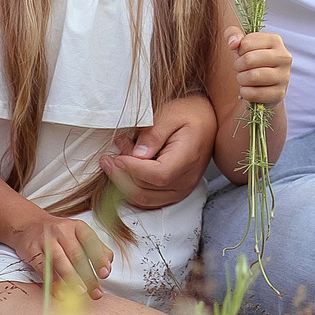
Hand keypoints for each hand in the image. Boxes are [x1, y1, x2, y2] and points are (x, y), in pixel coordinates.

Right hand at [4, 213, 112, 297]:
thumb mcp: (80, 236)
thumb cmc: (61, 235)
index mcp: (78, 227)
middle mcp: (62, 231)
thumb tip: (108, 266)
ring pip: (60, 260)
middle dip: (87, 275)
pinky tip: (60, 292)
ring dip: (71, 278)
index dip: (99, 258)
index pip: (90, 241)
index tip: (105, 273)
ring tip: (81, 292)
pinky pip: (43, 267)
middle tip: (95, 292)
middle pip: (76, 254)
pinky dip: (52, 282)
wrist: (30, 226)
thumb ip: (96, 249)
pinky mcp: (32, 250)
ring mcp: (46, 240)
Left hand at [102, 93, 215, 209]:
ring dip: (123, 183)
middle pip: (147, 190)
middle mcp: (186, 180)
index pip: (158, 175)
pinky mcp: (173, 193)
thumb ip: (154, 133)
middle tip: (110, 155)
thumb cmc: (189, 114)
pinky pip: (147, 201)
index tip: (116, 157)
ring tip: (114, 160)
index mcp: (188, 158)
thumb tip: (137, 155)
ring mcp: (180, 190)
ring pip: (143, 199)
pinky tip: (122, 173)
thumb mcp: (171, 114)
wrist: (205, 122)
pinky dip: (130, 190)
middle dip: (122, 175)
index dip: (133, 169)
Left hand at [228, 29, 289, 108]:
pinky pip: (254, 93)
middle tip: (240, 68)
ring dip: (241, 79)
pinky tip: (248, 89)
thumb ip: (232, 34)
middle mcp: (284, 57)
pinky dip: (245, 92)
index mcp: (275, 40)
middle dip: (238, 65)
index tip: (242, 54)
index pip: (246, 43)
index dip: (238, 51)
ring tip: (243, 78)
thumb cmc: (251, 60)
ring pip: (252, 77)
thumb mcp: (241, 44)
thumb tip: (233, 43)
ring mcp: (284, 76)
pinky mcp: (279, 93)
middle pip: (249, 59)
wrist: (264, 85)